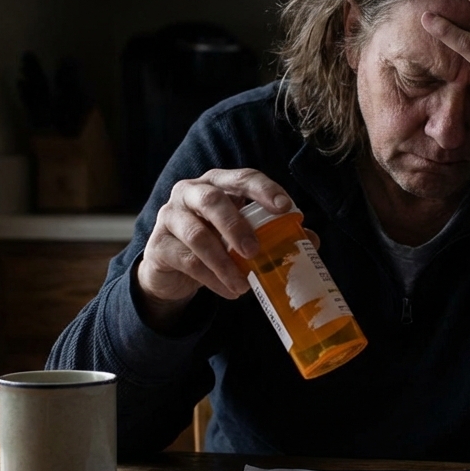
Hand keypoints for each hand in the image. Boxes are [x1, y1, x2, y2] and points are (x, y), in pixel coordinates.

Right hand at [135, 169, 313, 328]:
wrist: (171, 269)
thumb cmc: (213, 242)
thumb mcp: (240, 235)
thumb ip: (271, 234)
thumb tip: (311, 241)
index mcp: (217, 183)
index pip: (242, 178)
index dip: (264, 190)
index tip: (285, 208)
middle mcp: (190, 192)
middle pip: (212, 201)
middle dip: (237, 226)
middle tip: (255, 252)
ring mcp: (170, 216)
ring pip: (196, 235)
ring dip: (223, 262)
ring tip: (244, 285)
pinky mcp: (158, 245)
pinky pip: (186, 260)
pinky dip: (211, 278)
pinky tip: (229, 292)